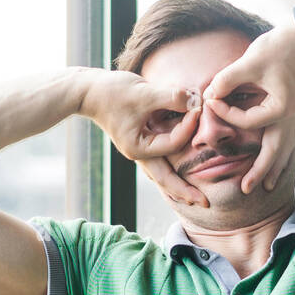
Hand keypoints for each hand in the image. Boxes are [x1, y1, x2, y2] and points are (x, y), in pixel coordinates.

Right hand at [79, 70, 207, 205]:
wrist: (88, 91)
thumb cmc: (113, 92)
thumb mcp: (144, 93)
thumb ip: (171, 97)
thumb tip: (196, 100)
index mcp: (138, 148)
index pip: (173, 143)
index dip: (189, 126)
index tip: (198, 107)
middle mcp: (140, 154)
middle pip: (165, 179)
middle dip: (186, 191)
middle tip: (206, 203)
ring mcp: (140, 150)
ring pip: (162, 174)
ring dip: (178, 186)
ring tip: (195, 198)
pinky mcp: (141, 141)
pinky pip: (160, 162)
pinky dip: (171, 170)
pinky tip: (181, 177)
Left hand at [202, 26, 294, 193]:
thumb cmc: (277, 47)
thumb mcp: (249, 61)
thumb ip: (227, 79)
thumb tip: (209, 94)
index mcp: (280, 108)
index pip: (248, 121)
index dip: (227, 113)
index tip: (211, 101)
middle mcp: (290, 116)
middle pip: (274, 151)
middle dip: (260, 171)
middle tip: (246, 190)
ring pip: (285, 148)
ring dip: (276, 167)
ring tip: (268, 186)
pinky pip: (291, 137)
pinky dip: (287, 150)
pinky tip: (285, 158)